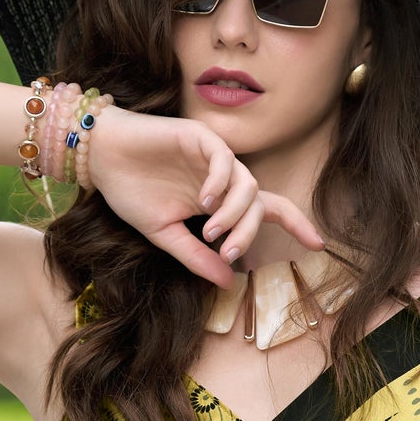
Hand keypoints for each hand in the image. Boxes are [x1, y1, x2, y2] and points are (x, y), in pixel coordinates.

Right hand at [88, 106, 323, 285]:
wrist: (101, 159)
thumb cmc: (130, 192)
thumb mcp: (164, 235)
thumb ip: (196, 256)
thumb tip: (229, 282)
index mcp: (217, 201)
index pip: (266, 211)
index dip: (295, 223)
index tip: (318, 244)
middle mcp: (222, 179)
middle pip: (261, 203)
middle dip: (250, 232)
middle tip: (229, 253)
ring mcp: (213, 157)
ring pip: (248, 184)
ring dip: (236, 213)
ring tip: (211, 231)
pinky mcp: (199, 138)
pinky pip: (226, 159)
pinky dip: (221, 181)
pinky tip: (205, 199)